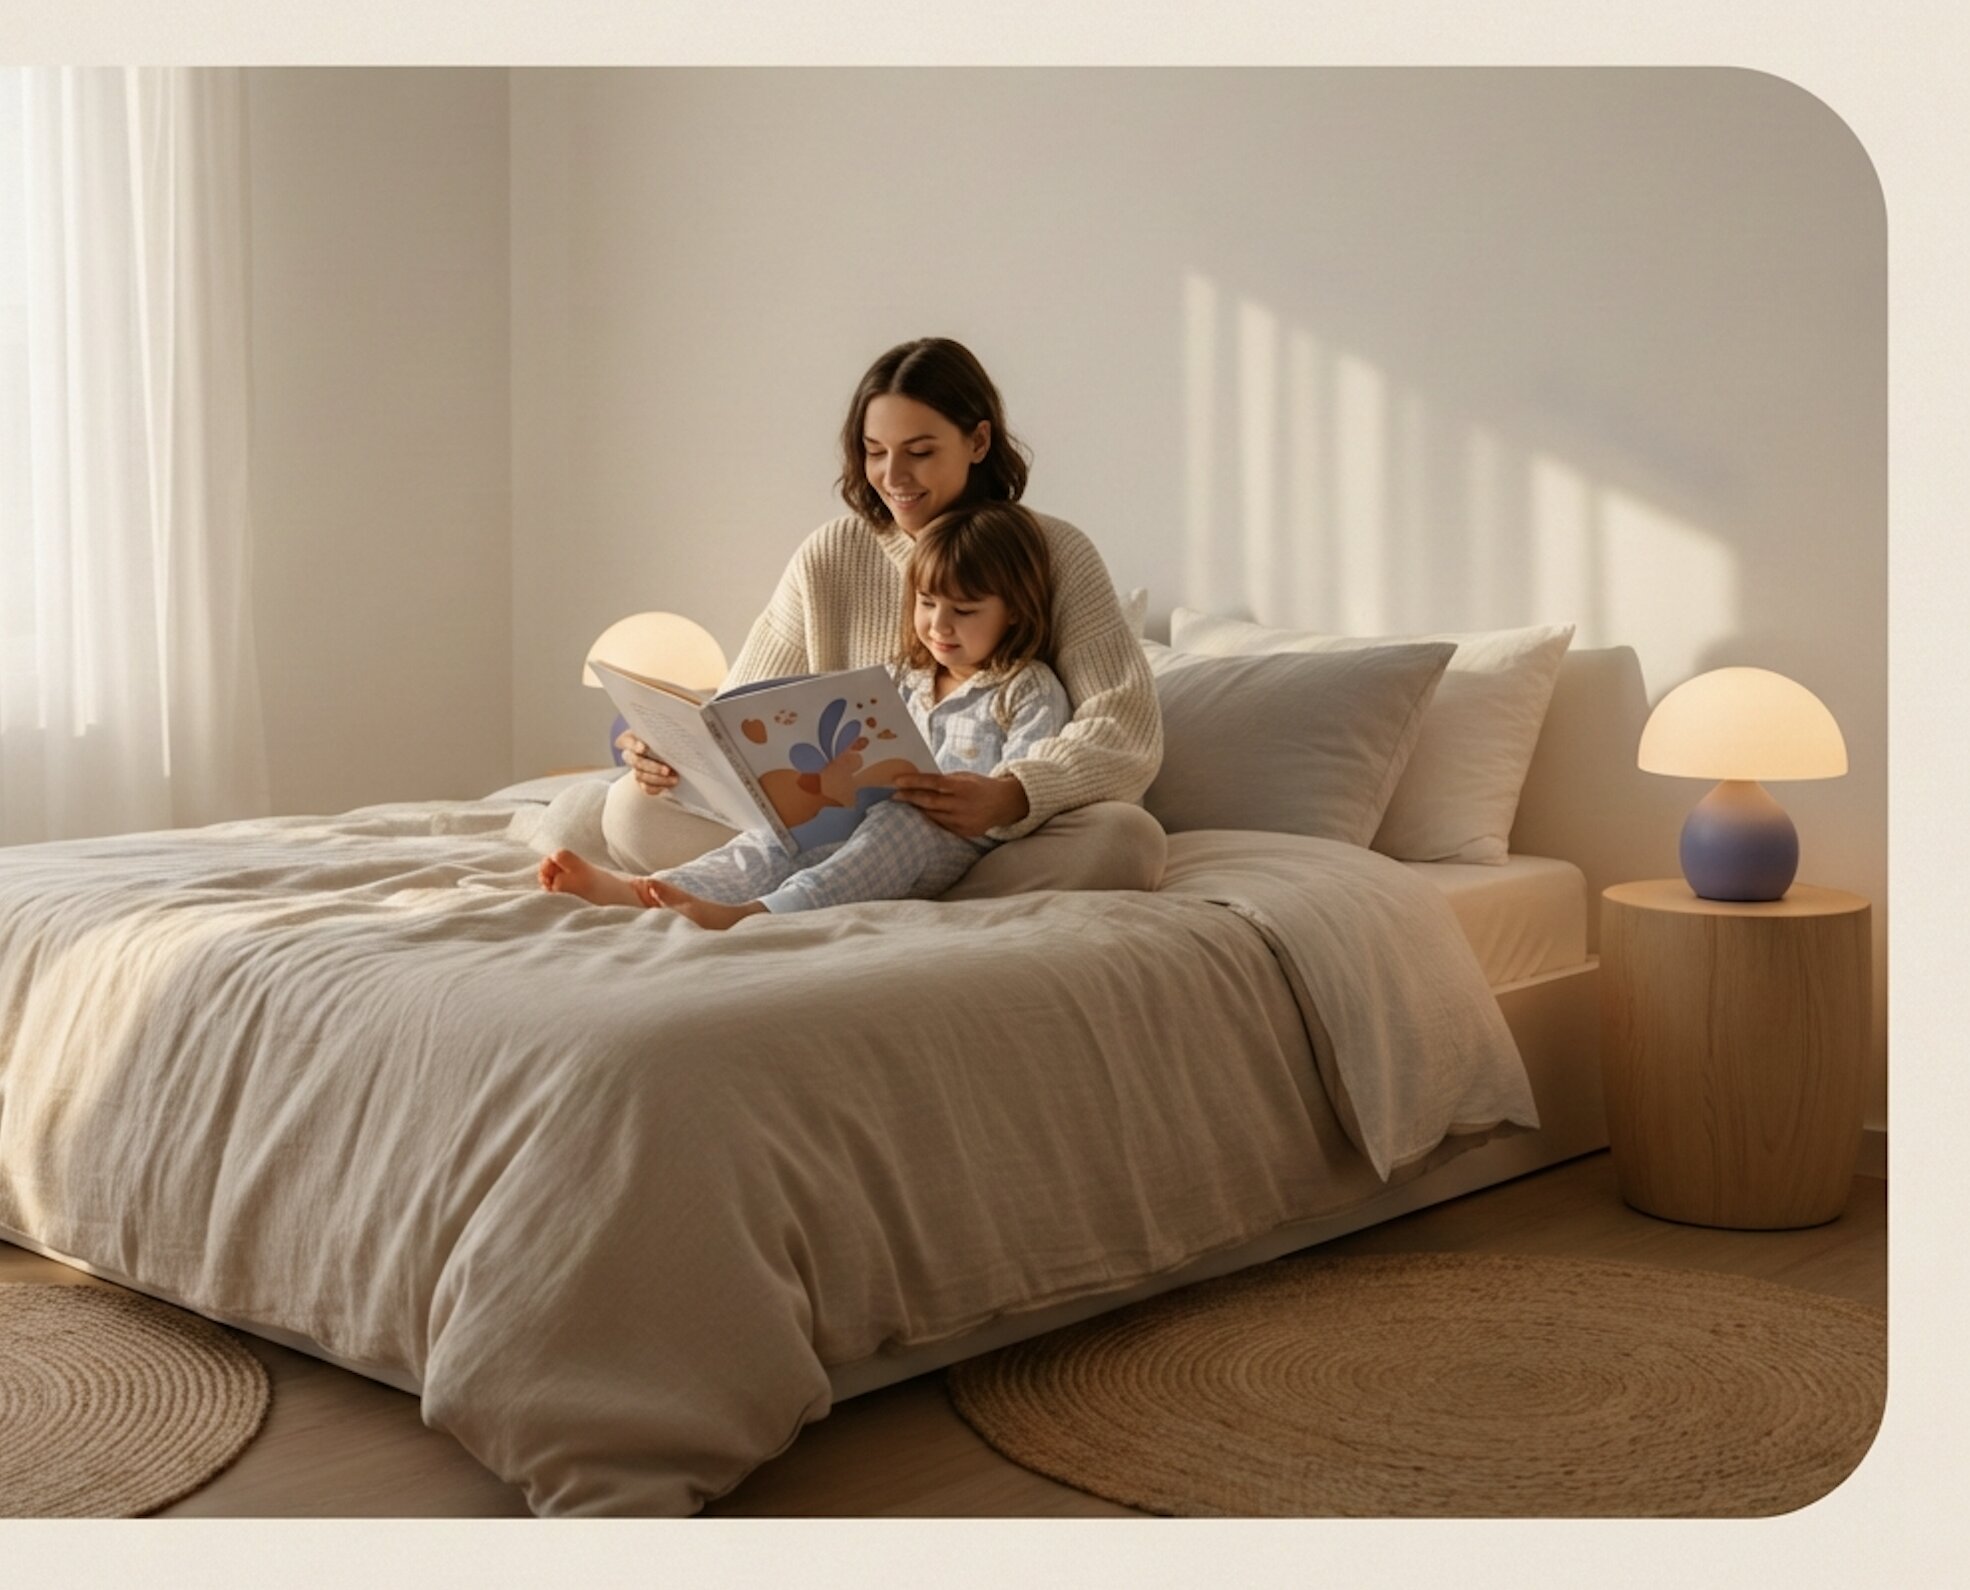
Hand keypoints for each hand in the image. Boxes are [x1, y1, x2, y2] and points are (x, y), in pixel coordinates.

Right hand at [615, 731, 679, 796]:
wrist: (665, 753)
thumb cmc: (663, 737)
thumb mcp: (662, 732)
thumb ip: (664, 734)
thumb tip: (678, 734)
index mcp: (631, 739)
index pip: (627, 741)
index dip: (634, 745)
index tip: (643, 748)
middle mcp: (631, 755)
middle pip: (636, 762)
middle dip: (652, 767)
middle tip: (667, 770)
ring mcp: (636, 769)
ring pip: (641, 776)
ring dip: (658, 779)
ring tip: (674, 779)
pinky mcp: (642, 782)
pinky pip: (646, 787)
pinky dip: (656, 788)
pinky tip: (667, 787)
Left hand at [890, 772, 1029, 838]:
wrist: (1003, 803)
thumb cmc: (979, 786)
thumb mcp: (964, 777)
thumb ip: (944, 781)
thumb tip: (917, 782)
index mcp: (962, 785)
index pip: (933, 782)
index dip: (913, 782)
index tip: (896, 781)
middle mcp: (962, 803)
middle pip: (930, 801)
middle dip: (909, 798)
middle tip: (893, 796)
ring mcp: (963, 820)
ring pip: (933, 815)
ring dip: (918, 810)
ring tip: (905, 805)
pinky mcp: (965, 832)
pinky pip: (942, 825)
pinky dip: (931, 819)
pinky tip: (922, 816)